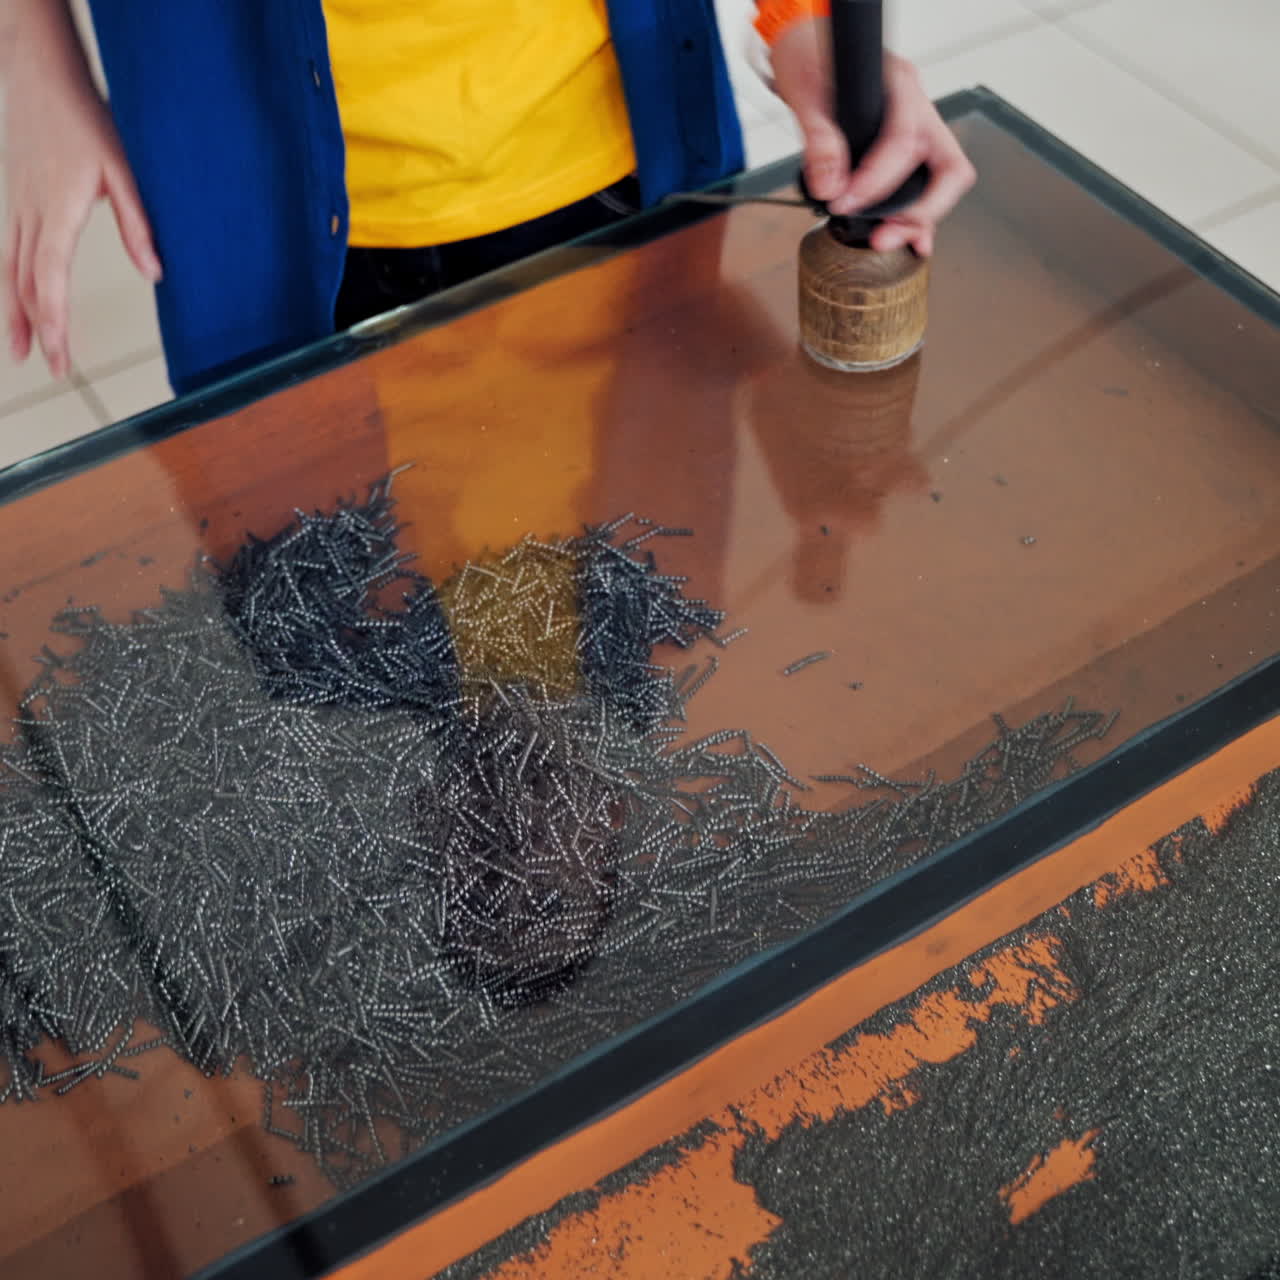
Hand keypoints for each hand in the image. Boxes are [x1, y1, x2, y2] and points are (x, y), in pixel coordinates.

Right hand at [3, 5, 160, 377]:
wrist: (41, 73)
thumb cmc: (83, 116)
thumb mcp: (123, 171)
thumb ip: (138, 224)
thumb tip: (155, 272)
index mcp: (57, 212)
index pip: (49, 281)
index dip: (55, 323)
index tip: (62, 357)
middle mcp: (30, 214)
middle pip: (25, 284)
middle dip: (37, 329)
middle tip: (47, 368)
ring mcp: (17, 206)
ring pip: (10, 270)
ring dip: (15, 313)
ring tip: (20, 349)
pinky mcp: (16, 199)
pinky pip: (8, 251)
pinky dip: (11, 283)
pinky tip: (16, 301)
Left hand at [770, 22, 974, 255]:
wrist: (808, 48)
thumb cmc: (812, 58)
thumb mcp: (806, 93)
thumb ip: (819, 140)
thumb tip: (830, 186)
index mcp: (900, 86)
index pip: (903, 142)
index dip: (876, 182)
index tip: (845, 203)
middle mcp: (918, 110)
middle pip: (948, 167)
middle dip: (920, 210)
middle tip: (884, 236)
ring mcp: (918, 131)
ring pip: (942, 181)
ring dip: (919, 218)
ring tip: (887, 241)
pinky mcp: (906, 151)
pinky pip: (925, 187)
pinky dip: (917, 217)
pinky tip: (910, 240)